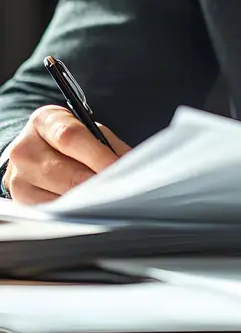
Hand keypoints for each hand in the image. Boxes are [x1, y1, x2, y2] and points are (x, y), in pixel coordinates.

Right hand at [4, 106, 129, 203]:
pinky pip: (50, 211)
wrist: (38, 153)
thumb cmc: (68, 141)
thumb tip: (130, 166)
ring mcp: (18, 177)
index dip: (96, 155)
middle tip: (114, 190)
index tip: (115, 168)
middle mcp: (25, 148)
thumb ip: (108, 145)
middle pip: (62, 171)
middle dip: (92, 183)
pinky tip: (84, 209)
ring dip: (83, 201)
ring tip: (103, 200)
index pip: (70, 137)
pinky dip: (71, 212)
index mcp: (44, 121)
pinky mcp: (21, 200)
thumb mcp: (88, 132)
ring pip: (56, 195)